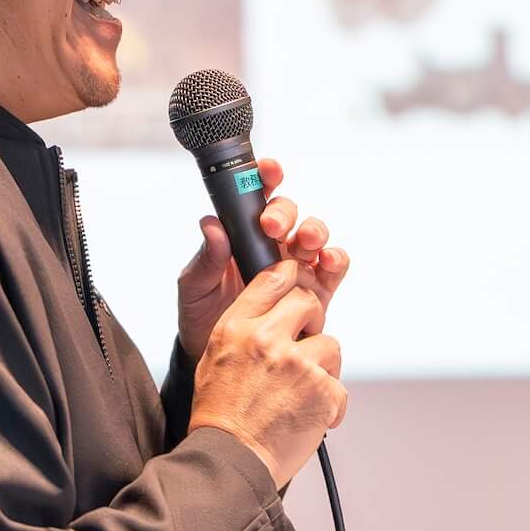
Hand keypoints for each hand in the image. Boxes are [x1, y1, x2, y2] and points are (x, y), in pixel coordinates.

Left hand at [174, 158, 350, 359]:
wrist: (219, 359)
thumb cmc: (203, 318)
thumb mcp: (194, 288)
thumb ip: (206, 259)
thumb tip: (211, 225)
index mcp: (243, 236)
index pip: (256, 199)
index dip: (265, 177)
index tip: (268, 170)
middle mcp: (273, 246)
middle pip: (290, 214)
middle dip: (285, 212)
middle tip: (271, 226)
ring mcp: (296, 267)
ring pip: (315, 236)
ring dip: (314, 232)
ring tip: (304, 242)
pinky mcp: (315, 292)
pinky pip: (333, 268)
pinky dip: (334, 259)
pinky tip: (325, 261)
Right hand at [187, 260, 347, 489]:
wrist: (231, 459)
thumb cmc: (220, 415)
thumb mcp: (216, 357)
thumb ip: (244, 327)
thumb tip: (271, 311)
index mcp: (237, 327)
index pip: (274, 278)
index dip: (292, 279)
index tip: (297, 290)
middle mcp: (267, 339)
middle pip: (309, 302)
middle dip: (312, 321)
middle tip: (304, 345)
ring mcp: (298, 364)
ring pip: (330, 345)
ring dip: (323, 367)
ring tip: (302, 393)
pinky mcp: (322, 391)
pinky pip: (339, 385)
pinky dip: (330, 404)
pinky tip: (310, 415)